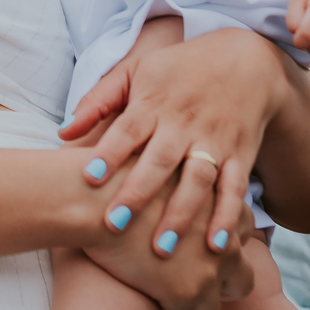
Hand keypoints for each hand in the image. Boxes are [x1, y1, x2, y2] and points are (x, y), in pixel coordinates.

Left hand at [60, 29, 283, 254]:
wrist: (246, 60)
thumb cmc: (178, 69)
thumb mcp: (136, 71)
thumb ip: (99, 100)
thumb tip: (63, 132)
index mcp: (154, 103)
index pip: (128, 129)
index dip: (109, 152)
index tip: (88, 177)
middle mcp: (184, 124)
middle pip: (160, 160)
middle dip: (138, 193)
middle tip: (114, 223)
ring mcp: (214, 141)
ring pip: (197, 180)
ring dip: (181, 215)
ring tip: (161, 249)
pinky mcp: (240, 156)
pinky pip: (234, 189)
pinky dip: (227, 217)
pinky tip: (216, 245)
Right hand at [81, 153, 254, 309]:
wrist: (90, 199)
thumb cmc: (113, 173)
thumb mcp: (156, 160)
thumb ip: (173, 172)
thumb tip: (165, 174)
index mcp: (221, 202)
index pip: (241, 225)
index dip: (222, 235)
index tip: (201, 240)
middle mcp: (226, 237)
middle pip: (243, 273)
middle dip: (223, 280)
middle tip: (193, 274)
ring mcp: (210, 268)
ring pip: (221, 302)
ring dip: (201, 302)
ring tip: (170, 293)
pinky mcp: (186, 292)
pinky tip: (154, 298)